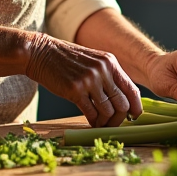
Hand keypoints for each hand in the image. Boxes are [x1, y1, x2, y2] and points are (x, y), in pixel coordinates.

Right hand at [25, 34, 141, 127]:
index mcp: (110, 62)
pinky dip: (93, 122)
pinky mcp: (75, 90)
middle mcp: (102, 70)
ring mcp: (89, 80)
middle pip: (122, 104)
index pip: (132, 89)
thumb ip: (108, 76)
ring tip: (99, 123)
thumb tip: (122, 100)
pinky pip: (91, 113)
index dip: (136, 107)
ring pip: (108, 111)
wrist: (40, 52)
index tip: (133, 117)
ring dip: (105, 122)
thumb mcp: (93, 61)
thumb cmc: (66, 60)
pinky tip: (91, 122)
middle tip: (112, 123)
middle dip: (120, 119)